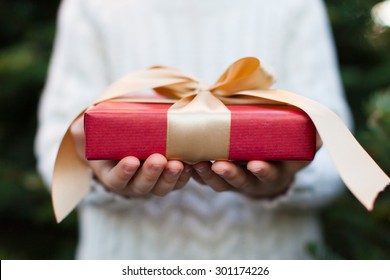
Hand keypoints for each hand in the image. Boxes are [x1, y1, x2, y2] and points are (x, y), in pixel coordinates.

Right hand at [70, 116, 191, 196]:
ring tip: (177, 163)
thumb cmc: (108, 134)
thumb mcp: (92, 130)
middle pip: (141, 186)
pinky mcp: (167, 178)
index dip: (123, 173)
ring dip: (170, 177)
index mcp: (111, 174)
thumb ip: (87, 124)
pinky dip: (185, 176)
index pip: (115, 180)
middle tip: (159, 159)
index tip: (131, 160)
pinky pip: (177, 182)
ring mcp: (151, 182)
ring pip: (161, 187)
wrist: (126, 138)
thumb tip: (90, 111)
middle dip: (151, 173)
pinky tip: (192, 166)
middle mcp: (131, 183)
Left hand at [193, 134, 321, 197]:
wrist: (265, 163)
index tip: (256, 164)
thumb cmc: (281, 154)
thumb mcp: (297, 149)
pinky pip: (202, 177)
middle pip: (239, 182)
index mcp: (272, 173)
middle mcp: (250, 181)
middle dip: (230, 174)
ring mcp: (231, 180)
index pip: (267, 175)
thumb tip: (321, 133)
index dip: (262, 171)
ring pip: (217, 183)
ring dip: (206, 175)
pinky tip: (182, 162)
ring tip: (196, 163)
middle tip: (220, 164)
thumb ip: (309, 140)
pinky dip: (192, 172)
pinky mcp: (215, 175)